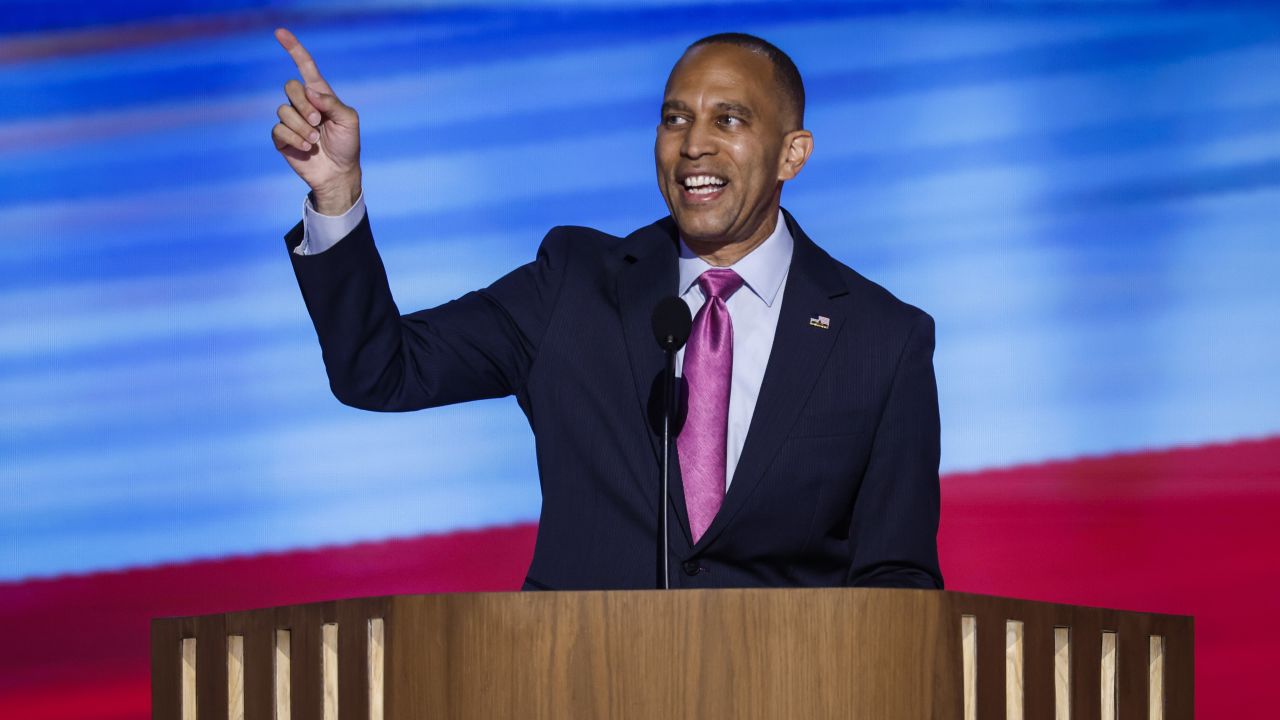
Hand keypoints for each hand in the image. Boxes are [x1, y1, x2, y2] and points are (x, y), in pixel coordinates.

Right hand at [272, 28, 361, 214]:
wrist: (338, 172)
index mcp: (320, 95)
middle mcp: (303, 104)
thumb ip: (332, 103)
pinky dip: (294, 138)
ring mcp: (291, 120)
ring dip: (301, 126)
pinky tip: (307, 148)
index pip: (304, 66)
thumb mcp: (348, 120)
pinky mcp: (282, 137)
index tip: (280, 32)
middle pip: (290, 87)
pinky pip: (278, 129)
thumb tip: (310, 92)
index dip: (293, 49)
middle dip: (303, 104)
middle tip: (317, 122)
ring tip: (314, 140)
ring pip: (283, 110)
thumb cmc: (347, 145)